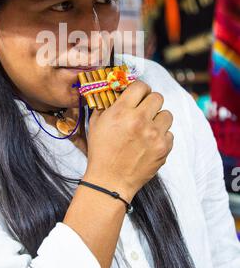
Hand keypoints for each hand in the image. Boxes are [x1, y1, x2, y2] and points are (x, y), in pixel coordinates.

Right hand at [84, 81, 173, 201]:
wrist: (109, 181)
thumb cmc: (101, 152)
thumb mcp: (96, 124)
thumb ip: (107, 105)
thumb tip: (117, 93)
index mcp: (122, 111)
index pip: (140, 86)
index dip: (140, 89)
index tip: (138, 95)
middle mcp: (140, 120)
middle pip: (158, 97)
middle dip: (150, 102)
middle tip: (144, 110)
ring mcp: (154, 135)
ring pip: (167, 114)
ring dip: (158, 119)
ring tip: (148, 128)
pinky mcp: (164, 148)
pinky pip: (170, 134)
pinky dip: (161, 137)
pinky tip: (149, 143)